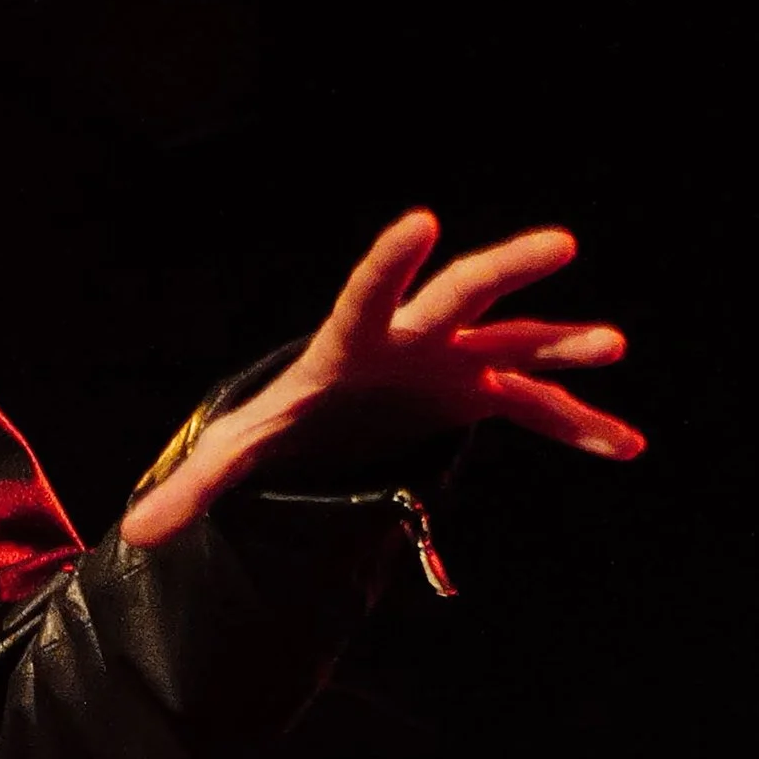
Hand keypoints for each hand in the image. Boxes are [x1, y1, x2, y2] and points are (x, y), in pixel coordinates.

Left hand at [121, 210, 640, 545]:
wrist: (329, 416)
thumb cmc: (286, 420)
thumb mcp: (237, 455)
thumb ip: (193, 489)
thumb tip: (133, 535)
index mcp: (352, 340)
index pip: (367, 295)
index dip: (388, 264)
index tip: (417, 223)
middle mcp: (413, 335)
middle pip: (461, 295)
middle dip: (505, 270)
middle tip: (559, 243)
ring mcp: (455, 360)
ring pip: (516, 342)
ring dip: (561, 345)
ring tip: (610, 347)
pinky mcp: (481, 394)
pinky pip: (537, 407)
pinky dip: (578, 424)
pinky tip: (625, 445)